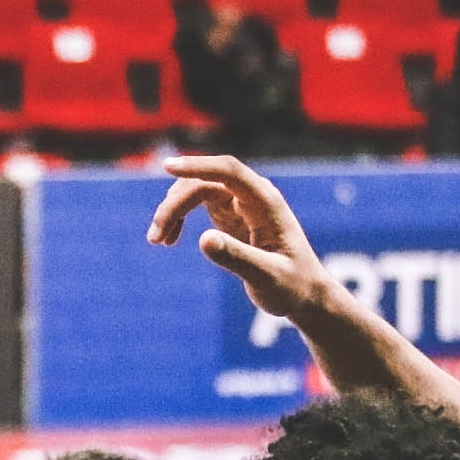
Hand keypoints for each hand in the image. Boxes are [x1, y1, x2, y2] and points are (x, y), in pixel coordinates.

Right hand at [147, 154, 336, 321]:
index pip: (229, 171)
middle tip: (155, 238)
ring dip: (173, 210)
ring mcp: (240, 203)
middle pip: (204, 182)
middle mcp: (252, 196)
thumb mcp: (267, 277)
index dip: (199, 166)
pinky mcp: (230, 215)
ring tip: (157, 241)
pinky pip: (197, 203)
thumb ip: (237, 258)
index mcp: (266, 203)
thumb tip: (203, 240)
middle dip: (175, 204)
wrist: (304, 294)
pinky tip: (169, 239)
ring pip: (197, 189)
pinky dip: (179, 217)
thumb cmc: (292, 286)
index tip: (168, 167)